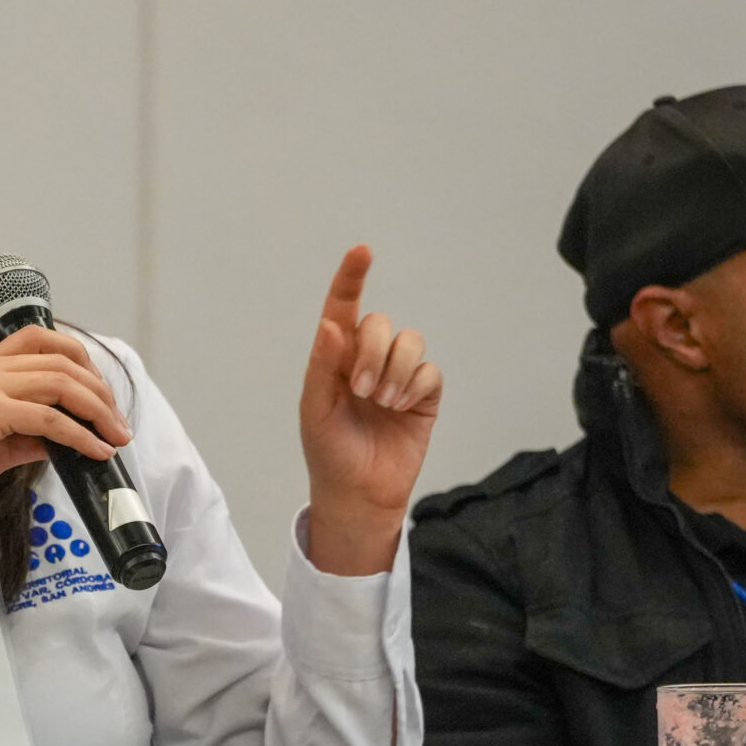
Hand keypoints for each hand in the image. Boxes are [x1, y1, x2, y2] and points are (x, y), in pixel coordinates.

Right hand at [0, 326, 128, 560]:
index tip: (100, 394)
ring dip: (98, 412)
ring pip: (62, 385)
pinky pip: (50, 419)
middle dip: (100, 392)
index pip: (42, 338)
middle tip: (118, 424)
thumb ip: (31, 436)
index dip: (80, 359)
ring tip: (115, 438)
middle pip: (62, 362)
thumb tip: (65, 440)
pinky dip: (81, 436)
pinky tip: (94, 452)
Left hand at [300, 245, 440, 575]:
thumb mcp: (314, 410)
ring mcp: (397, 376)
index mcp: (334, 357)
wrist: (358, 493)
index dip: (351, 277)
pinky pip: (430, 370)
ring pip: (410, 341)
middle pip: (380, 323)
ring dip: (396, 368)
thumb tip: (332, 326)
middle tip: (361, 390)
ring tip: (383, 402)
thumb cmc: (328, 452)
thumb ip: (323, 366)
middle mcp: (367, 359)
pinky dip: (415, 386)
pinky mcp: (423, 395)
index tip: (362, 251)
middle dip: (373, 351)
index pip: (342, 308)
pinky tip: (401, 409)